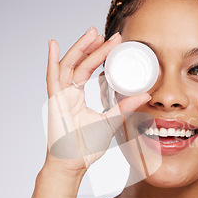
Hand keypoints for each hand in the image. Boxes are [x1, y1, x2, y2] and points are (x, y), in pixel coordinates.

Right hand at [44, 28, 150, 174]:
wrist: (73, 164)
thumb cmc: (85, 147)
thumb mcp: (111, 122)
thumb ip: (125, 107)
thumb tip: (145, 95)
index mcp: (77, 96)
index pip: (88, 69)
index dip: (100, 54)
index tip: (113, 43)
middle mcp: (67, 93)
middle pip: (79, 63)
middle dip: (92, 47)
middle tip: (106, 33)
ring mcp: (59, 96)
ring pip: (68, 65)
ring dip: (79, 48)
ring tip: (92, 33)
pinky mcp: (54, 101)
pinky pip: (52, 77)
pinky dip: (52, 61)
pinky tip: (53, 45)